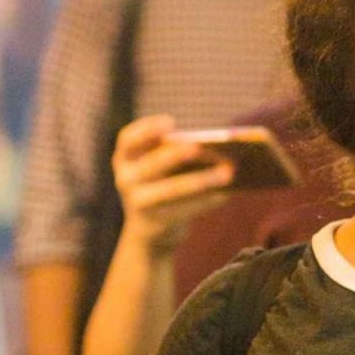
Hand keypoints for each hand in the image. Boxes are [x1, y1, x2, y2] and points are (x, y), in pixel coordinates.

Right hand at [112, 115, 234, 255]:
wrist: (149, 231)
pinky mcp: (155, 224)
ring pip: (172, 190)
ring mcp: (138, 203)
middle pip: (153, 164)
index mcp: (126, 158)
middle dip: (177, 155)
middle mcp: (126, 179)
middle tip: (199, 147)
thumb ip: (178, 155)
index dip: (147, 130)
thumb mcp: (161, 168)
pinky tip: (226, 193)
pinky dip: (207, 200)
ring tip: (228, 172)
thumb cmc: (162, 185)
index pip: (128, 140)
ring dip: (202, 180)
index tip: (171, 123)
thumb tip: (218, 148)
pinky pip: (184, 210)